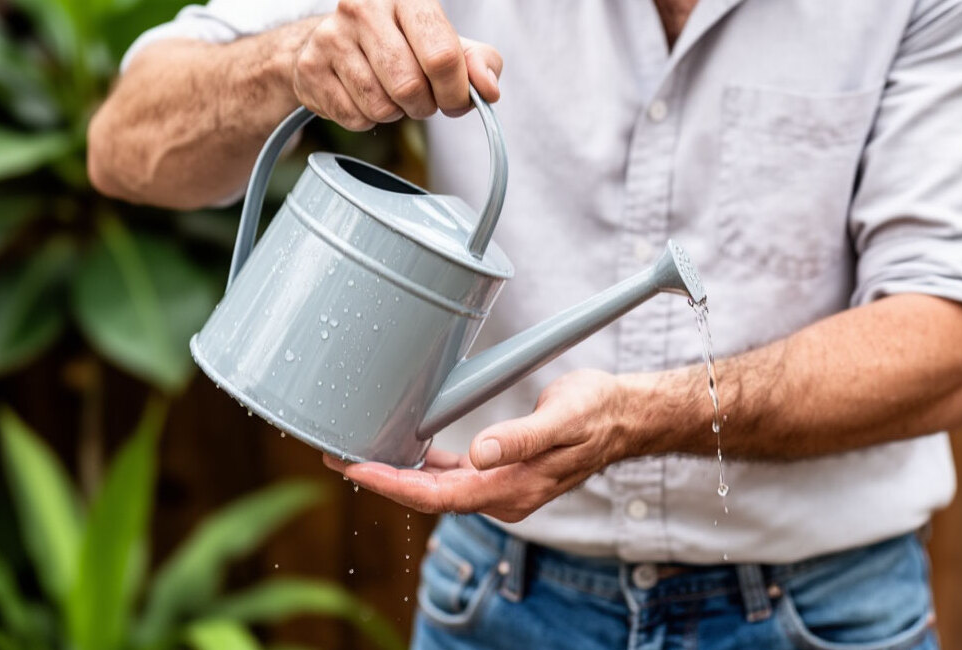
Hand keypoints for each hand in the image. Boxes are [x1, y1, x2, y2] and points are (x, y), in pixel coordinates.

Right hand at [291, 0, 502, 130]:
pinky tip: (364, 97)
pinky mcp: (310, 68)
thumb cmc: (400, 42)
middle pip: (410, 86)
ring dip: (395, 112)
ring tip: (390, 93)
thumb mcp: (446, 43)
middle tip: (421, 98)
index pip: (442, 55)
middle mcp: (364, 7)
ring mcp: (331, 36)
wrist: (334, 42)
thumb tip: (488, 89)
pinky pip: (355, 118)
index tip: (455, 99)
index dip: (455, 90)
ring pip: (381, 106)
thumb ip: (478, 62)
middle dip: (424, 105)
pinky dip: (367, 120)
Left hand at [324, 370, 633, 521]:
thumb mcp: (562, 417)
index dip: (394, 485)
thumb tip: (479, 453)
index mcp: (512, 488)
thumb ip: (522, 437)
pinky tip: (405, 452)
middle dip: (382, 480)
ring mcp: (501, 486)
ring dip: (398, 475)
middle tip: (337, 456)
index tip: (356, 469)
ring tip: (357, 454)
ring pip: (437, 489)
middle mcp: (502, 495)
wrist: (624, 417)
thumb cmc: (596, 412)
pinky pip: (452, 476)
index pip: (439, 496)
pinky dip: (423, 467)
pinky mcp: (501, 471)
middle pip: (428, 497)